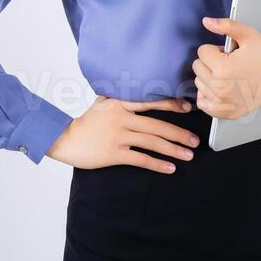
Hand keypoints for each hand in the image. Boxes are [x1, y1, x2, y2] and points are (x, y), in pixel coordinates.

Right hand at [46, 95, 200, 172]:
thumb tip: (140, 91)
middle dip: (179, 134)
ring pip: (152, 142)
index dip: (170, 104)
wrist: (66, 139)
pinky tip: (170, 168)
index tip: (187, 109)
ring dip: (173, 150)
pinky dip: (157, 164)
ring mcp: (118, 135)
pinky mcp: (114, 153)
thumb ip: (121, 97)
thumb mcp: (103, 103)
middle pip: (156, 125)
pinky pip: (141, 158)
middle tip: (195, 140)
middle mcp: (121, 117)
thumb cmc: (87, 122)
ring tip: (188, 155)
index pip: (150, 101)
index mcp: (120, 103)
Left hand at [192, 16, 260, 119]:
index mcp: (223, 68)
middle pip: (198, 67)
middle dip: (212, 62)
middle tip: (230, 63)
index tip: (229, 53)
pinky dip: (208, 95)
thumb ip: (225, 26)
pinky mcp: (227, 112)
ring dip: (209, 77)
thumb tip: (207, 22)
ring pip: (199, 84)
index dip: (216, 49)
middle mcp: (220, 88)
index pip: (202, 51)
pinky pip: (204, 103)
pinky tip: (220, 88)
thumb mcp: (248, 34)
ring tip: (229, 75)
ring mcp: (223, 103)